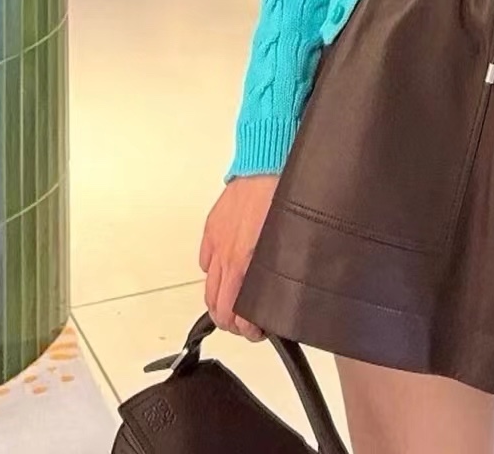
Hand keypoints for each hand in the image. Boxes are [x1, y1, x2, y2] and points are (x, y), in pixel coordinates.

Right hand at [199, 175, 279, 341]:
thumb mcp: (288, 238)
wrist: (266, 162)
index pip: (231, 312)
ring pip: (208, 286)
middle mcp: (225, 254)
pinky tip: (226, 271)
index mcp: (243, 260)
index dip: (245, 329)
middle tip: (248, 324)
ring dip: (219, 301)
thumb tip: (284, 287)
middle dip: (230, 322)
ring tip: (236, 303)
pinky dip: (213, 272)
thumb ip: (279, 266)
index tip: (257, 331)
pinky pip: (205, 260)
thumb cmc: (282, 193)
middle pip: (215, 305)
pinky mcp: (212, 227)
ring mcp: (216, 241)